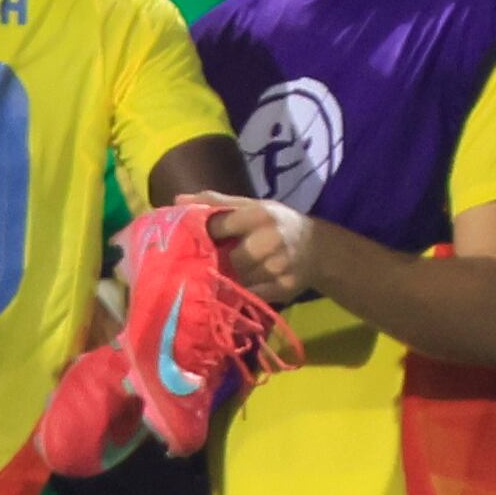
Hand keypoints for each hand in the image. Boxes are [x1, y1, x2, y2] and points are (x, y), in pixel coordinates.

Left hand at [196, 192, 315, 304]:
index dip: (200, 234)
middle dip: (216, 262)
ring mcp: (278, 267)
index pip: (218, 225)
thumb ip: (215, 203)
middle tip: (205, 263)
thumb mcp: (251, 206)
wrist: (318, 249)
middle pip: (227, 258)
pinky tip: (236, 287)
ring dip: (226, 279)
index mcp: (259, 215)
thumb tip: (178, 199)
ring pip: (237, 279)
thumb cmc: (276, 223)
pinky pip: (250, 295)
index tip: (188, 240)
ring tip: (220, 275)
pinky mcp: (283, 289)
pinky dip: (240, 293)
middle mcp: (270, 240)